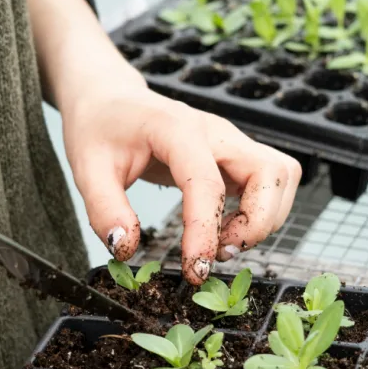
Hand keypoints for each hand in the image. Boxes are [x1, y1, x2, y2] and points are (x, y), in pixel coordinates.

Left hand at [63, 85, 300, 284]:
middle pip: (272, 172)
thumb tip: (126, 248)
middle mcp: (215, 131)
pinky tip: (225, 230)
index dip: (205, 231)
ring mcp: (230, 141)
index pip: (207, 183)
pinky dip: (261, 212)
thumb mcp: (86, 169)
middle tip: (220, 253)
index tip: (195, 269)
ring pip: (281, 176)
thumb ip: (104, 210)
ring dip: (265, 218)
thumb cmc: (99, 129)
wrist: (109, 99)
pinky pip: (270, 182)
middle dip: (257, 223)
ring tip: (224, 243)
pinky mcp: (234, 155)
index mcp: (177, 129)